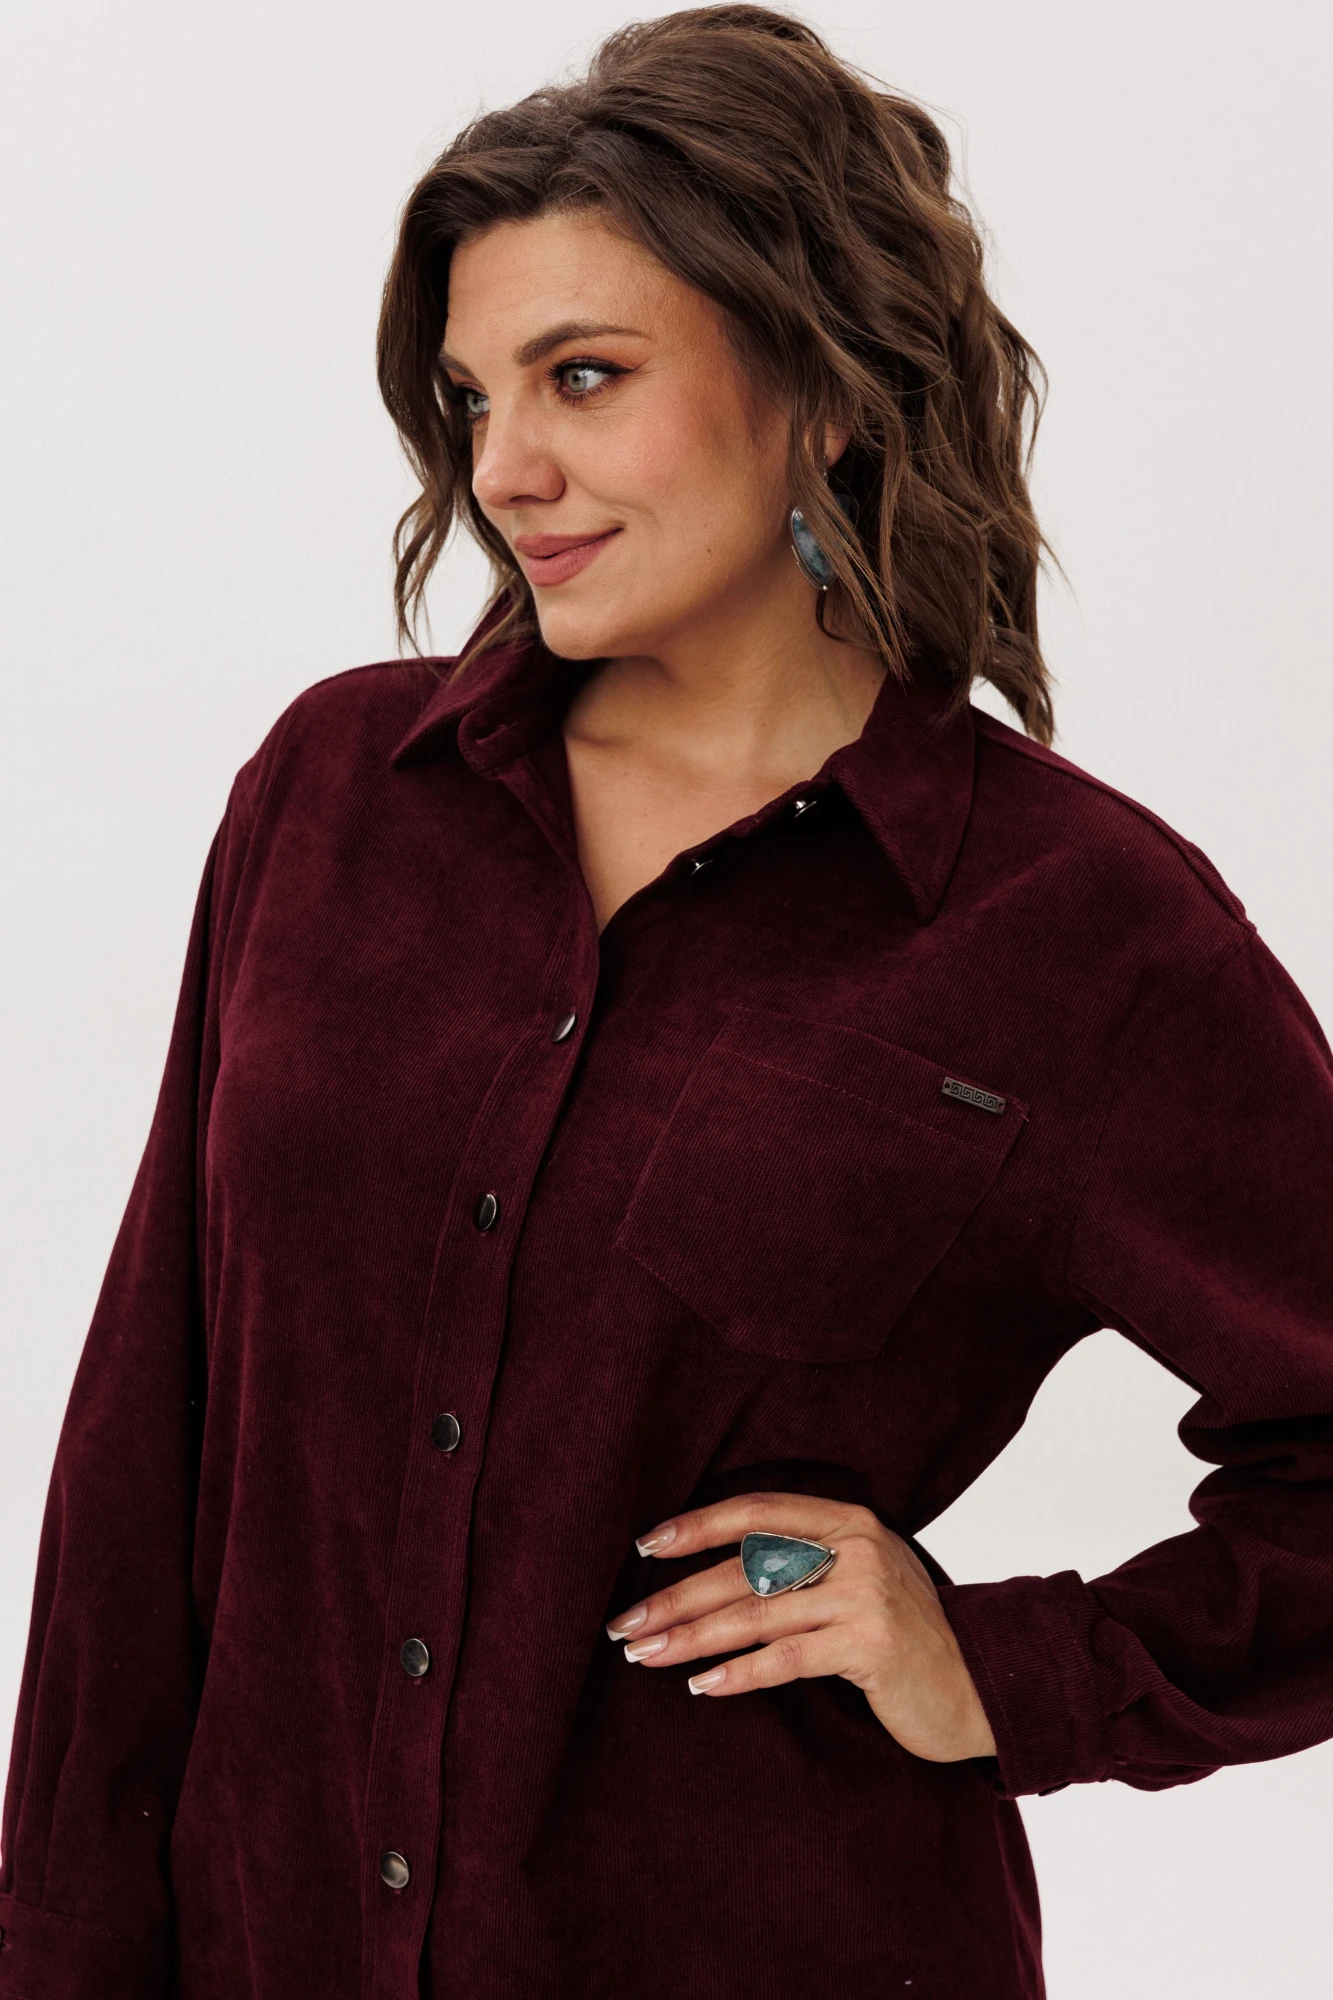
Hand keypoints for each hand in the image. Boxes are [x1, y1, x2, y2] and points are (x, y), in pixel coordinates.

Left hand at [606, 1491, 996, 1762]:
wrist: (981, 1684)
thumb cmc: (904, 1635)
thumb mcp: (860, 1579)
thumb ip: (804, 1564)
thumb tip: (710, 1573)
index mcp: (847, 1520)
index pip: (755, 1511)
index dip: (696, 1526)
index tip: (644, 1546)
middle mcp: (855, 1547)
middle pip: (743, 1568)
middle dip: (675, 1596)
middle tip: (624, 1622)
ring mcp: (865, 1594)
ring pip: (754, 1614)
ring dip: (690, 1637)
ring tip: (644, 1654)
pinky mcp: (871, 1645)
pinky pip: (786, 1658)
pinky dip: (738, 1674)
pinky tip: (701, 1685)